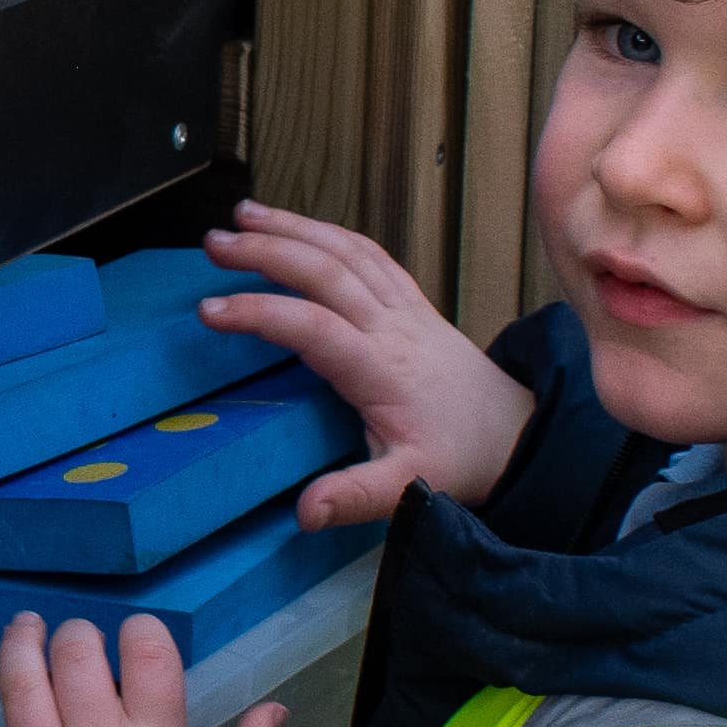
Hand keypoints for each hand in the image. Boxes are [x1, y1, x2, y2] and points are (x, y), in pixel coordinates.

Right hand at [198, 203, 535, 529]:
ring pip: (347, 251)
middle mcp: (393, 327)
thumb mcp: (411, 486)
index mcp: (383, 371)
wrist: (517, 434)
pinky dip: (328, 232)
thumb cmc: (460, 458)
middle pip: (326, 271)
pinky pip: (369, 253)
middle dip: (267, 250)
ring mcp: (405, 308)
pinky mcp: (413, 301)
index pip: (314, 328)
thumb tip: (305, 512)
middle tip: (214, 245)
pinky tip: (296, 225)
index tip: (209, 309)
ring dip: (293, 227)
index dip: (261, 313)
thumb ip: (356, 497)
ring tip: (242, 214)